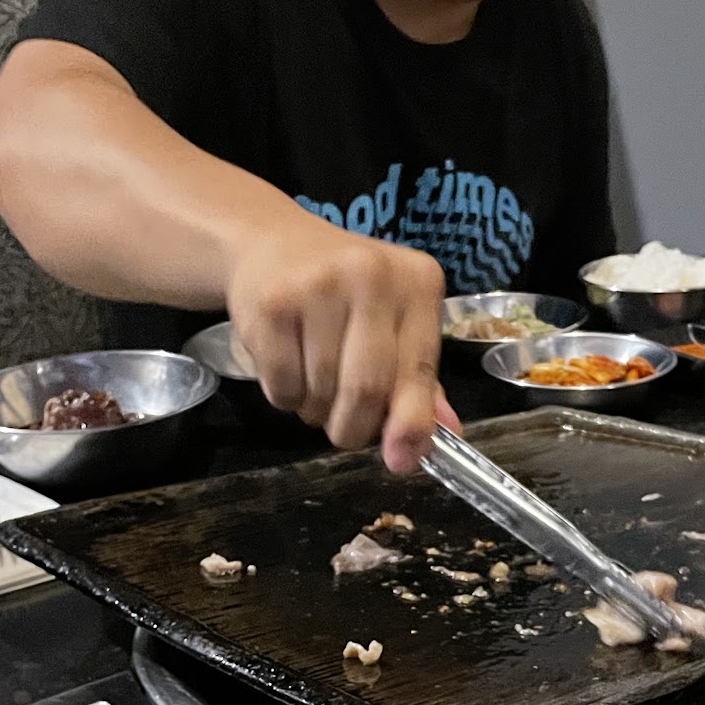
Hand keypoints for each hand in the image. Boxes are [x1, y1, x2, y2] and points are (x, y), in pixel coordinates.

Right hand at [226, 216, 457, 471]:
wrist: (271, 244)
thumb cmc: (344, 294)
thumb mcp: (393, 326)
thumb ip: (418, 384)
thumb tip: (433, 441)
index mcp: (418, 283)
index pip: (418, 370)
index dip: (410, 422)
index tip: (400, 459)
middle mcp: (373, 275)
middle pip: (368, 389)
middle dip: (353, 427)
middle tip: (343, 424)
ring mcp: (319, 285)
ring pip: (323, 394)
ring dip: (316, 411)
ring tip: (313, 379)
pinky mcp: (273, 304)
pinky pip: (283, 387)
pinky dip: (285, 397)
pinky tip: (287, 364)